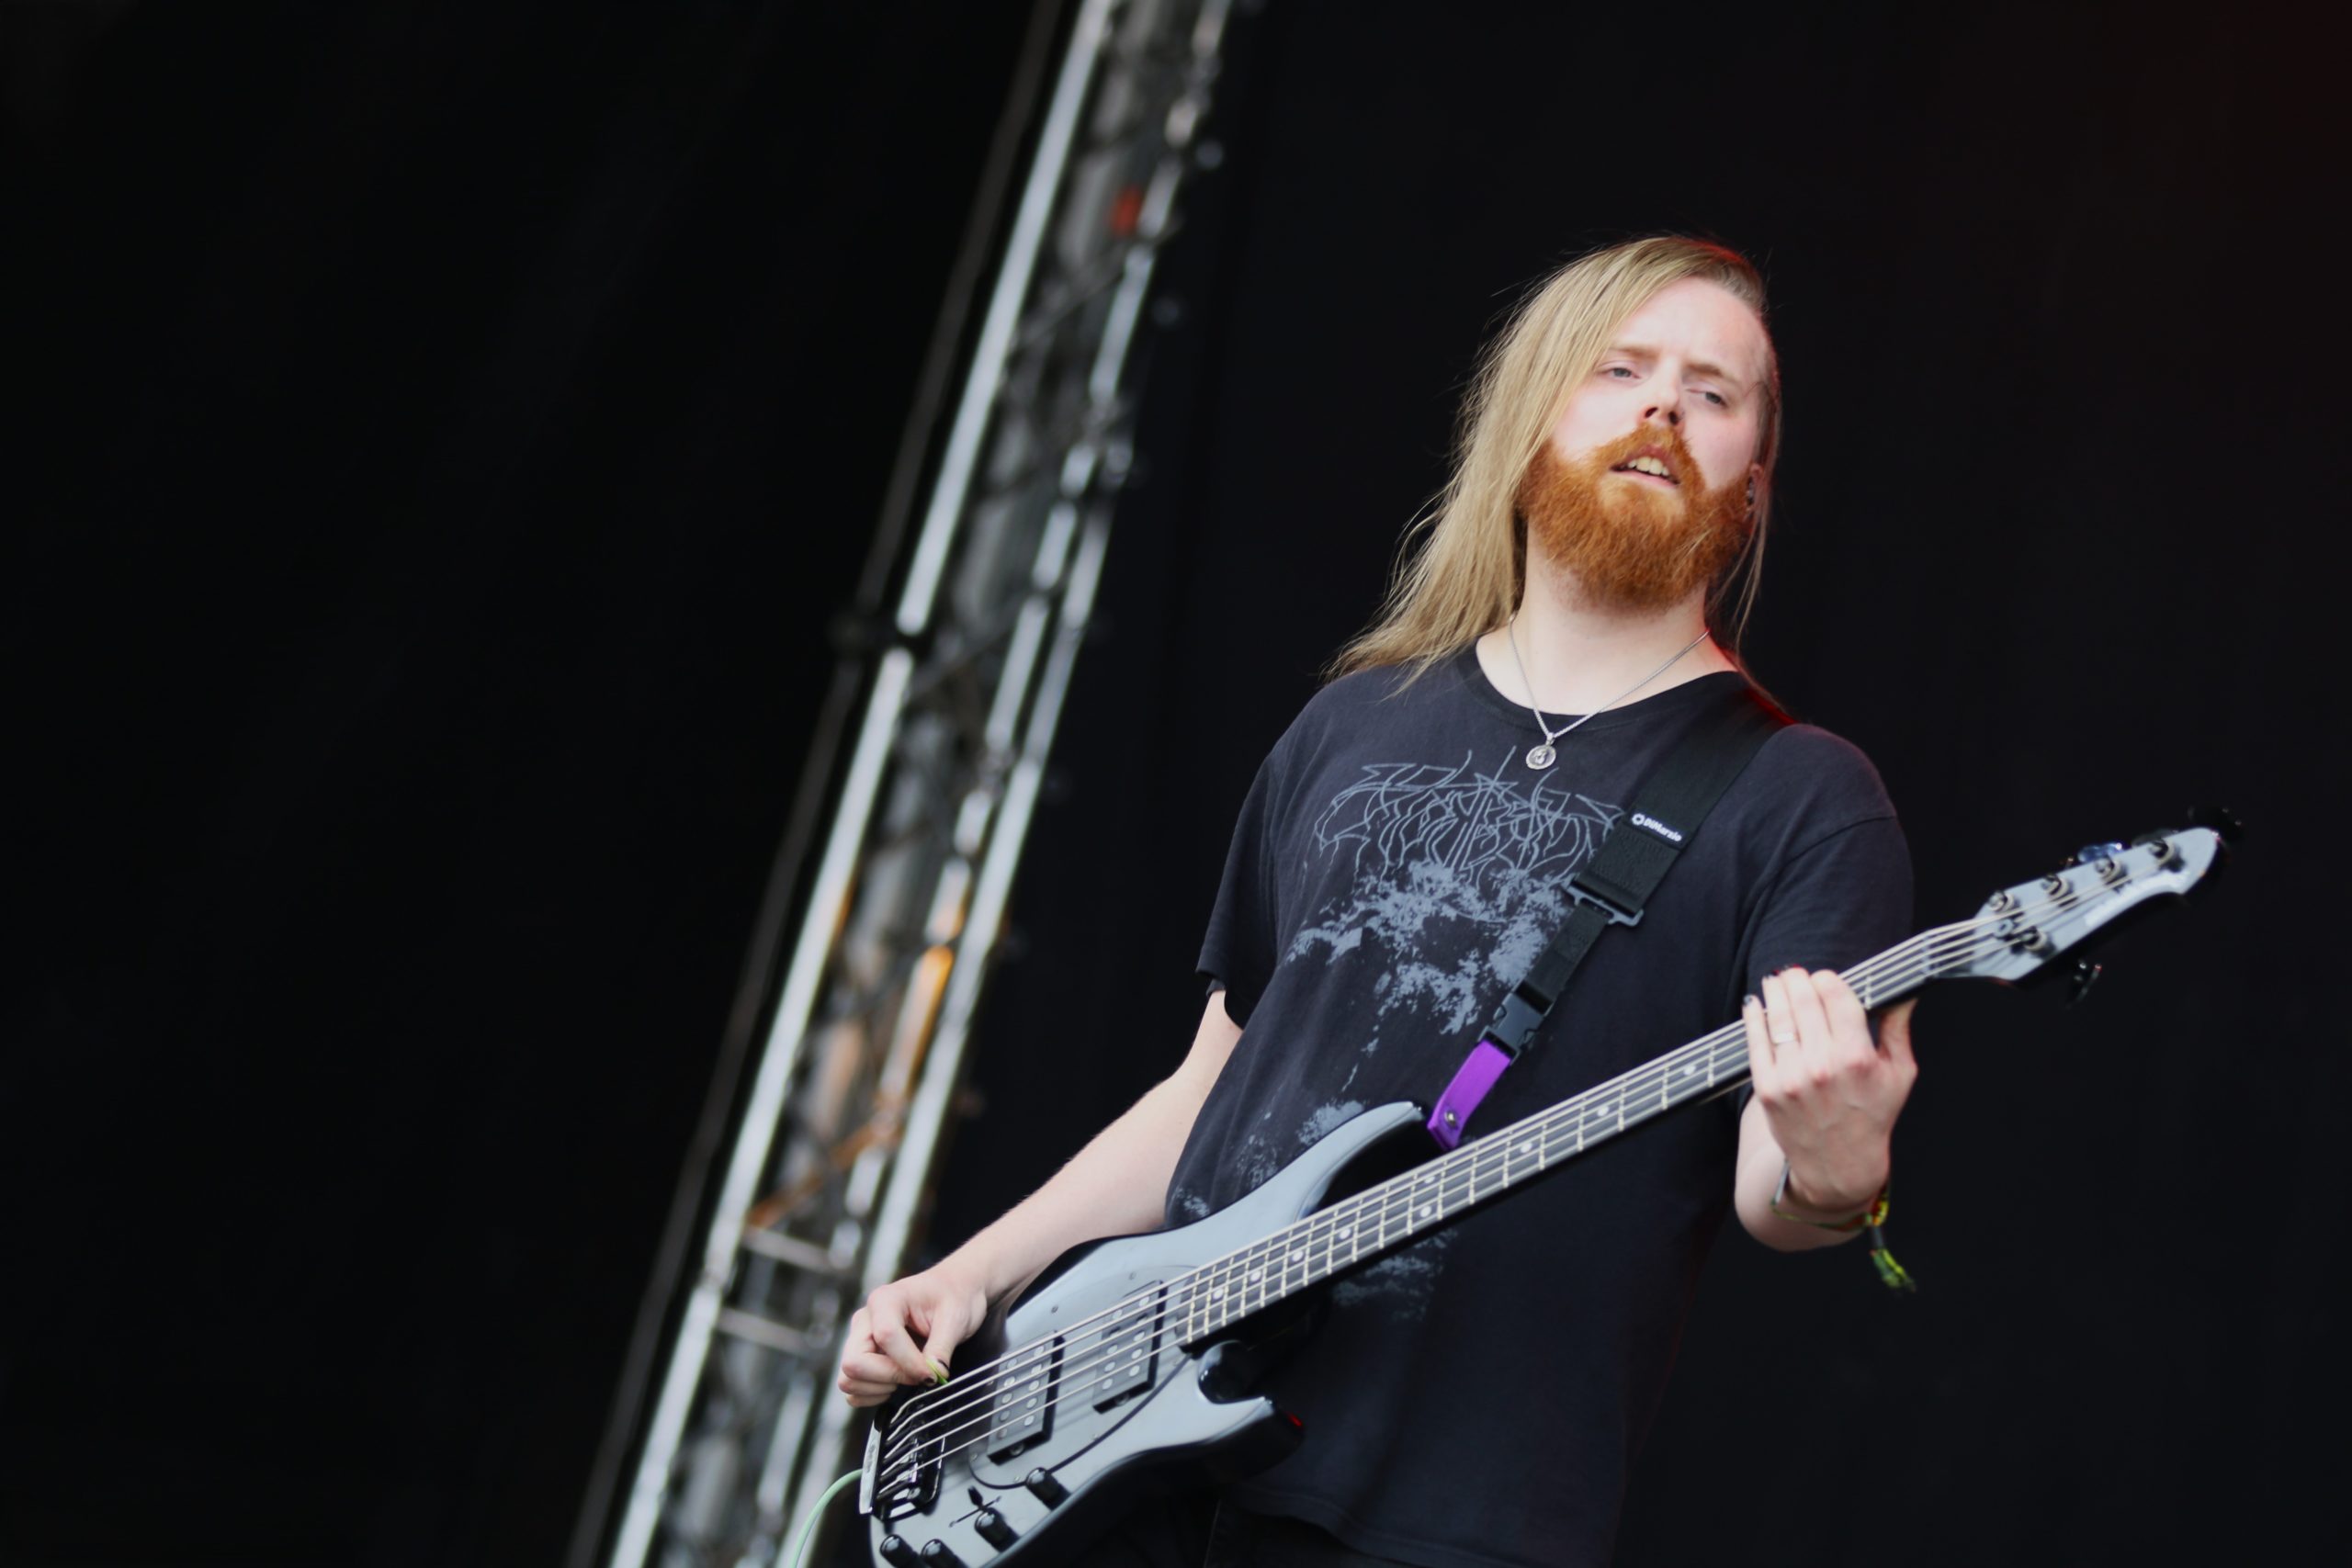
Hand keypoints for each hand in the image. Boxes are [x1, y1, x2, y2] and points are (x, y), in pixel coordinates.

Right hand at [838, 1260, 990, 1407]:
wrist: (954, 1292)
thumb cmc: (953, 1298)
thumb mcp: (954, 1318)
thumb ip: (941, 1348)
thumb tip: (932, 1375)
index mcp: (885, 1300)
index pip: (884, 1337)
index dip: (909, 1363)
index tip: (932, 1374)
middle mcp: (865, 1319)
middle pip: (854, 1362)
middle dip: (889, 1377)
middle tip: (918, 1376)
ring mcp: (860, 1340)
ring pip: (848, 1379)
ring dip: (879, 1388)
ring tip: (908, 1378)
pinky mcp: (863, 1357)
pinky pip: (853, 1388)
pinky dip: (872, 1395)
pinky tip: (897, 1384)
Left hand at [1741, 967, 1917, 1215]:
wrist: (1838, 1165)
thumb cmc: (1872, 1116)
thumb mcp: (1899, 1074)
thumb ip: (1898, 1029)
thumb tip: (1903, 991)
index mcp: (1858, 1058)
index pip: (1837, 996)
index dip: (1828, 980)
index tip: (1825, 978)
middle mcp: (1823, 1066)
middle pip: (1803, 1000)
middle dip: (1798, 979)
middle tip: (1795, 972)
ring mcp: (1791, 1077)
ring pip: (1777, 1016)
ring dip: (1775, 991)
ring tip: (1776, 981)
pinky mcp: (1767, 1089)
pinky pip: (1755, 1042)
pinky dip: (1753, 1017)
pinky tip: (1755, 1005)